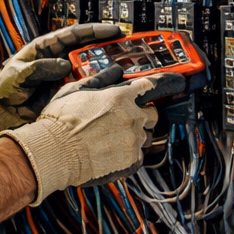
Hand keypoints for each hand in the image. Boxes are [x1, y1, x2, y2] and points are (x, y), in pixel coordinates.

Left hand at [0, 23, 122, 136]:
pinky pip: (87, 89)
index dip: (96, 32)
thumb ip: (39, 69)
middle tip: (131, 49)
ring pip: (92, 70)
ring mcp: (66, 77)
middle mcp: (61, 60)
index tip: (115, 30)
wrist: (2, 109)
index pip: (76, 35)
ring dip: (109, 70)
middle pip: (90, 51)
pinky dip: (100, 90)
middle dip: (110, 49)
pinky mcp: (67, 93)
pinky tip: (115, 91)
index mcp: (48, 48)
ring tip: (130, 70)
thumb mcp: (18, 74)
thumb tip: (63, 65)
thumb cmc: (5, 85)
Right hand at [1, 65, 186, 202]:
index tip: (179, 82)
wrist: (54, 152)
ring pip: (146, 135)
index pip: (155, 85)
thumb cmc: (61, 121)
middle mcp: (133, 118)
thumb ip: (101, 79)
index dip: (170, 82)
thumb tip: (115, 71)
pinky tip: (109, 150)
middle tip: (122, 117)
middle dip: (143, 113)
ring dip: (135, 134)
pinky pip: (139, 155)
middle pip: (153, 113)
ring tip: (110, 136)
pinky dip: (129, 152)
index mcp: (121, 97)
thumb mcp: (76, 90)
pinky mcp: (131, 162)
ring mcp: (134, 141)